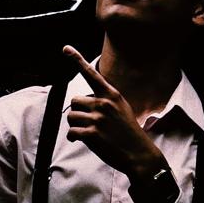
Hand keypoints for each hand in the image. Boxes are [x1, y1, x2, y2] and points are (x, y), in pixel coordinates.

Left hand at [62, 46, 161, 179]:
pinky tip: (82, 141)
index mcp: (112, 94)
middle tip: (90, 123)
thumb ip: (105, 101)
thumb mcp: (122, 108)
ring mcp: (98, 118)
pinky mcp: (92, 134)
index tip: (65, 48)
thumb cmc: (128, 132)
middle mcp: (103, 103)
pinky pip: (72, 132)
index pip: (91, 73)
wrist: (138, 154)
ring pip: (71, 116)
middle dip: (78, 112)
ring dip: (75, 125)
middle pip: (75, 100)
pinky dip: (74, 137)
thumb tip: (83, 103)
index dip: (76, 59)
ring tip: (88, 132)